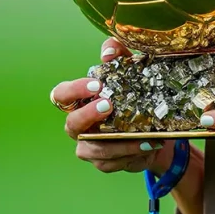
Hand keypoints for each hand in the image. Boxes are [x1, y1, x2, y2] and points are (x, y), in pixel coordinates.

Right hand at [52, 37, 174, 174]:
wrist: (153, 130)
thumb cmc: (133, 96)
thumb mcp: (129, 71)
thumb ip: (118, 54)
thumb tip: (109, 50)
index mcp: (80, 102)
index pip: (61, 95)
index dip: (74, 90)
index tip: (96, 85)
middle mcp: (79, 126)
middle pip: (71, 124)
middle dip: (89, 115)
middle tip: (109, 106)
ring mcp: (89, 147)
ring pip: (95, 149)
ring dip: (119, 143)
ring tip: (143, 136)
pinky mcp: (104, 163)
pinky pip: (113, 163)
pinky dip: (131, 155)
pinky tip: (150, 145)